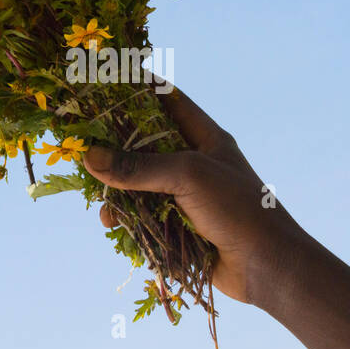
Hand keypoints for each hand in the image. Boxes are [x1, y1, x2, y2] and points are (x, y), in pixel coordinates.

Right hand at [82, 82, 312, 306]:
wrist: (266, 266)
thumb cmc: (237, 208)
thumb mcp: (188, 176)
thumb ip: (138, 167)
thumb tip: (90, 157)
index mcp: (206, 139)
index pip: (169, 102)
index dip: (139, 90)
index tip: (105, 83)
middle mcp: (194, 164)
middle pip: (146, 145)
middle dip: (116, 145)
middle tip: (83, 141)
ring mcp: (186, 197)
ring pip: (139, 184)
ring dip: (116, 189)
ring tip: (97, 194)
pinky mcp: (178, 228)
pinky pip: (143, 217)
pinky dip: (126, 218)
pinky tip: (113, 223)